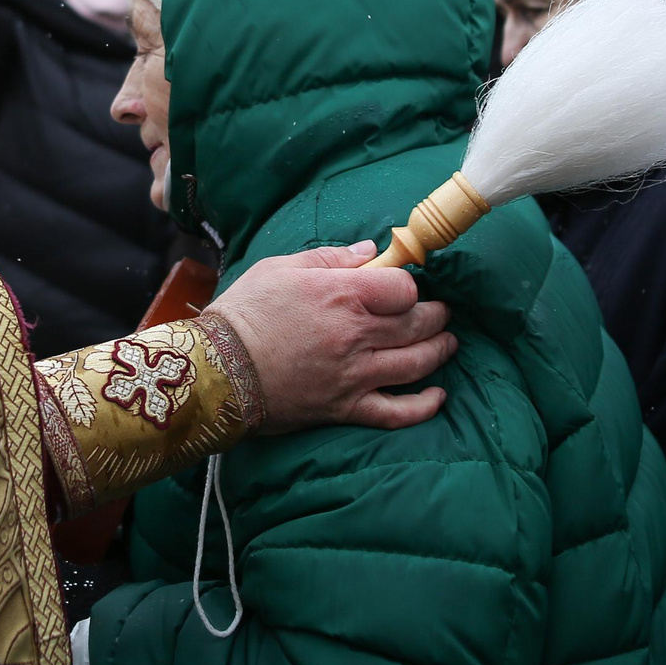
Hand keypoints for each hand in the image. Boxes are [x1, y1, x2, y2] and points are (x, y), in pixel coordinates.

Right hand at [209, 243, 455, 432]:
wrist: (216, 370)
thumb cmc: (245, 313)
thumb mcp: (282, 268)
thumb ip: (331, 257)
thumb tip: (370, 251)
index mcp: (342, 294)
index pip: (403, 288)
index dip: (408, 286)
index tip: (402, 288)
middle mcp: (356, 335)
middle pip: (418, 324)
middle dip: (437, 316)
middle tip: (441, 312)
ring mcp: (354, 375)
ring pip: (416, 363)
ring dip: (440, 351)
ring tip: (448, 342)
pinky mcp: (346, 408)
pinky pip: (396, 412)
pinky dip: (423, 406)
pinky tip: (438, 397)